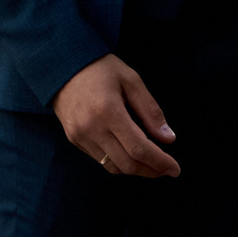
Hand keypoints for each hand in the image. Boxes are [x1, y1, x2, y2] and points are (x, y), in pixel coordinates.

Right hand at [52, 54, 178, 178]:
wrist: (62, 65)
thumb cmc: (100, 69)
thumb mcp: (131, 80)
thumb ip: (151, 111)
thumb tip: (168, 139)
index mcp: (108, 111)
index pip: (139, 148)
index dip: (160, 162)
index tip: (175, 169)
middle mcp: (92, 128)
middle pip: (128, 164)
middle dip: (151, 170)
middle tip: (166, 169)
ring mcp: (80, 135)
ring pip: (113, 167)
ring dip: (135, 169)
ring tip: (151, 163)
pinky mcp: (74, 139)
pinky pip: (100, 160)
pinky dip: (119, 162)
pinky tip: (129, 153)